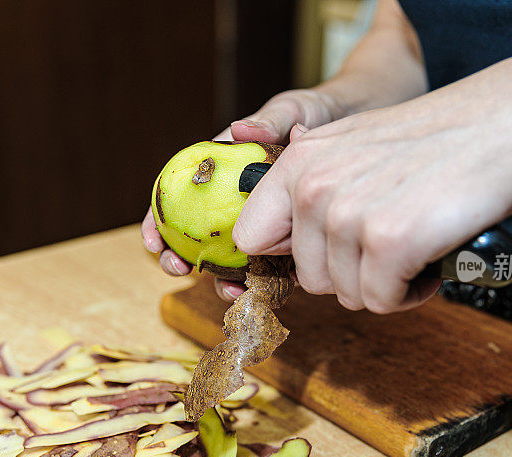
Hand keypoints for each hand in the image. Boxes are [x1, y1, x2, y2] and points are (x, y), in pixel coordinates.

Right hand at [142, 88, 341, 300]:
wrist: (359, 126)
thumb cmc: (317, 113)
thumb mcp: (291, 110)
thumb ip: (268, 120)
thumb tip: (238, 130)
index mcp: (224, 168)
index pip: (177, 193)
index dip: (158, 218)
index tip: (152, 240)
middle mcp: (236, 199)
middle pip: (194, 234)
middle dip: (178, 258)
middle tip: (177, 269)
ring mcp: (262, 221)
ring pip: (229, 258)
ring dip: (221, 279)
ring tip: (227, 289)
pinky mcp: (290, 239)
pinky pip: (271, 265)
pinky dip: (264, 282)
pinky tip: (263, 292)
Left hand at [233, 55, 511, 312]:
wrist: (506, 127)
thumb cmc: (436, 145)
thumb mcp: (354, 150)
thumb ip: (312, 191)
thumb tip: (286, 249)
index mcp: (298, 161)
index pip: (251, 238)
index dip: (289, 256)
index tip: (324, 254)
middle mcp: (313, 186)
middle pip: (307, 278)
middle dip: (350, 273)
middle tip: (390, 242)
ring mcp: (349, 215)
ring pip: (347, 295)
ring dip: (385, 282)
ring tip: (415, 242)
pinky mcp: (389, 243)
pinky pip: (383, 302)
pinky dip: (411, 292)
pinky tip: (430, 257)